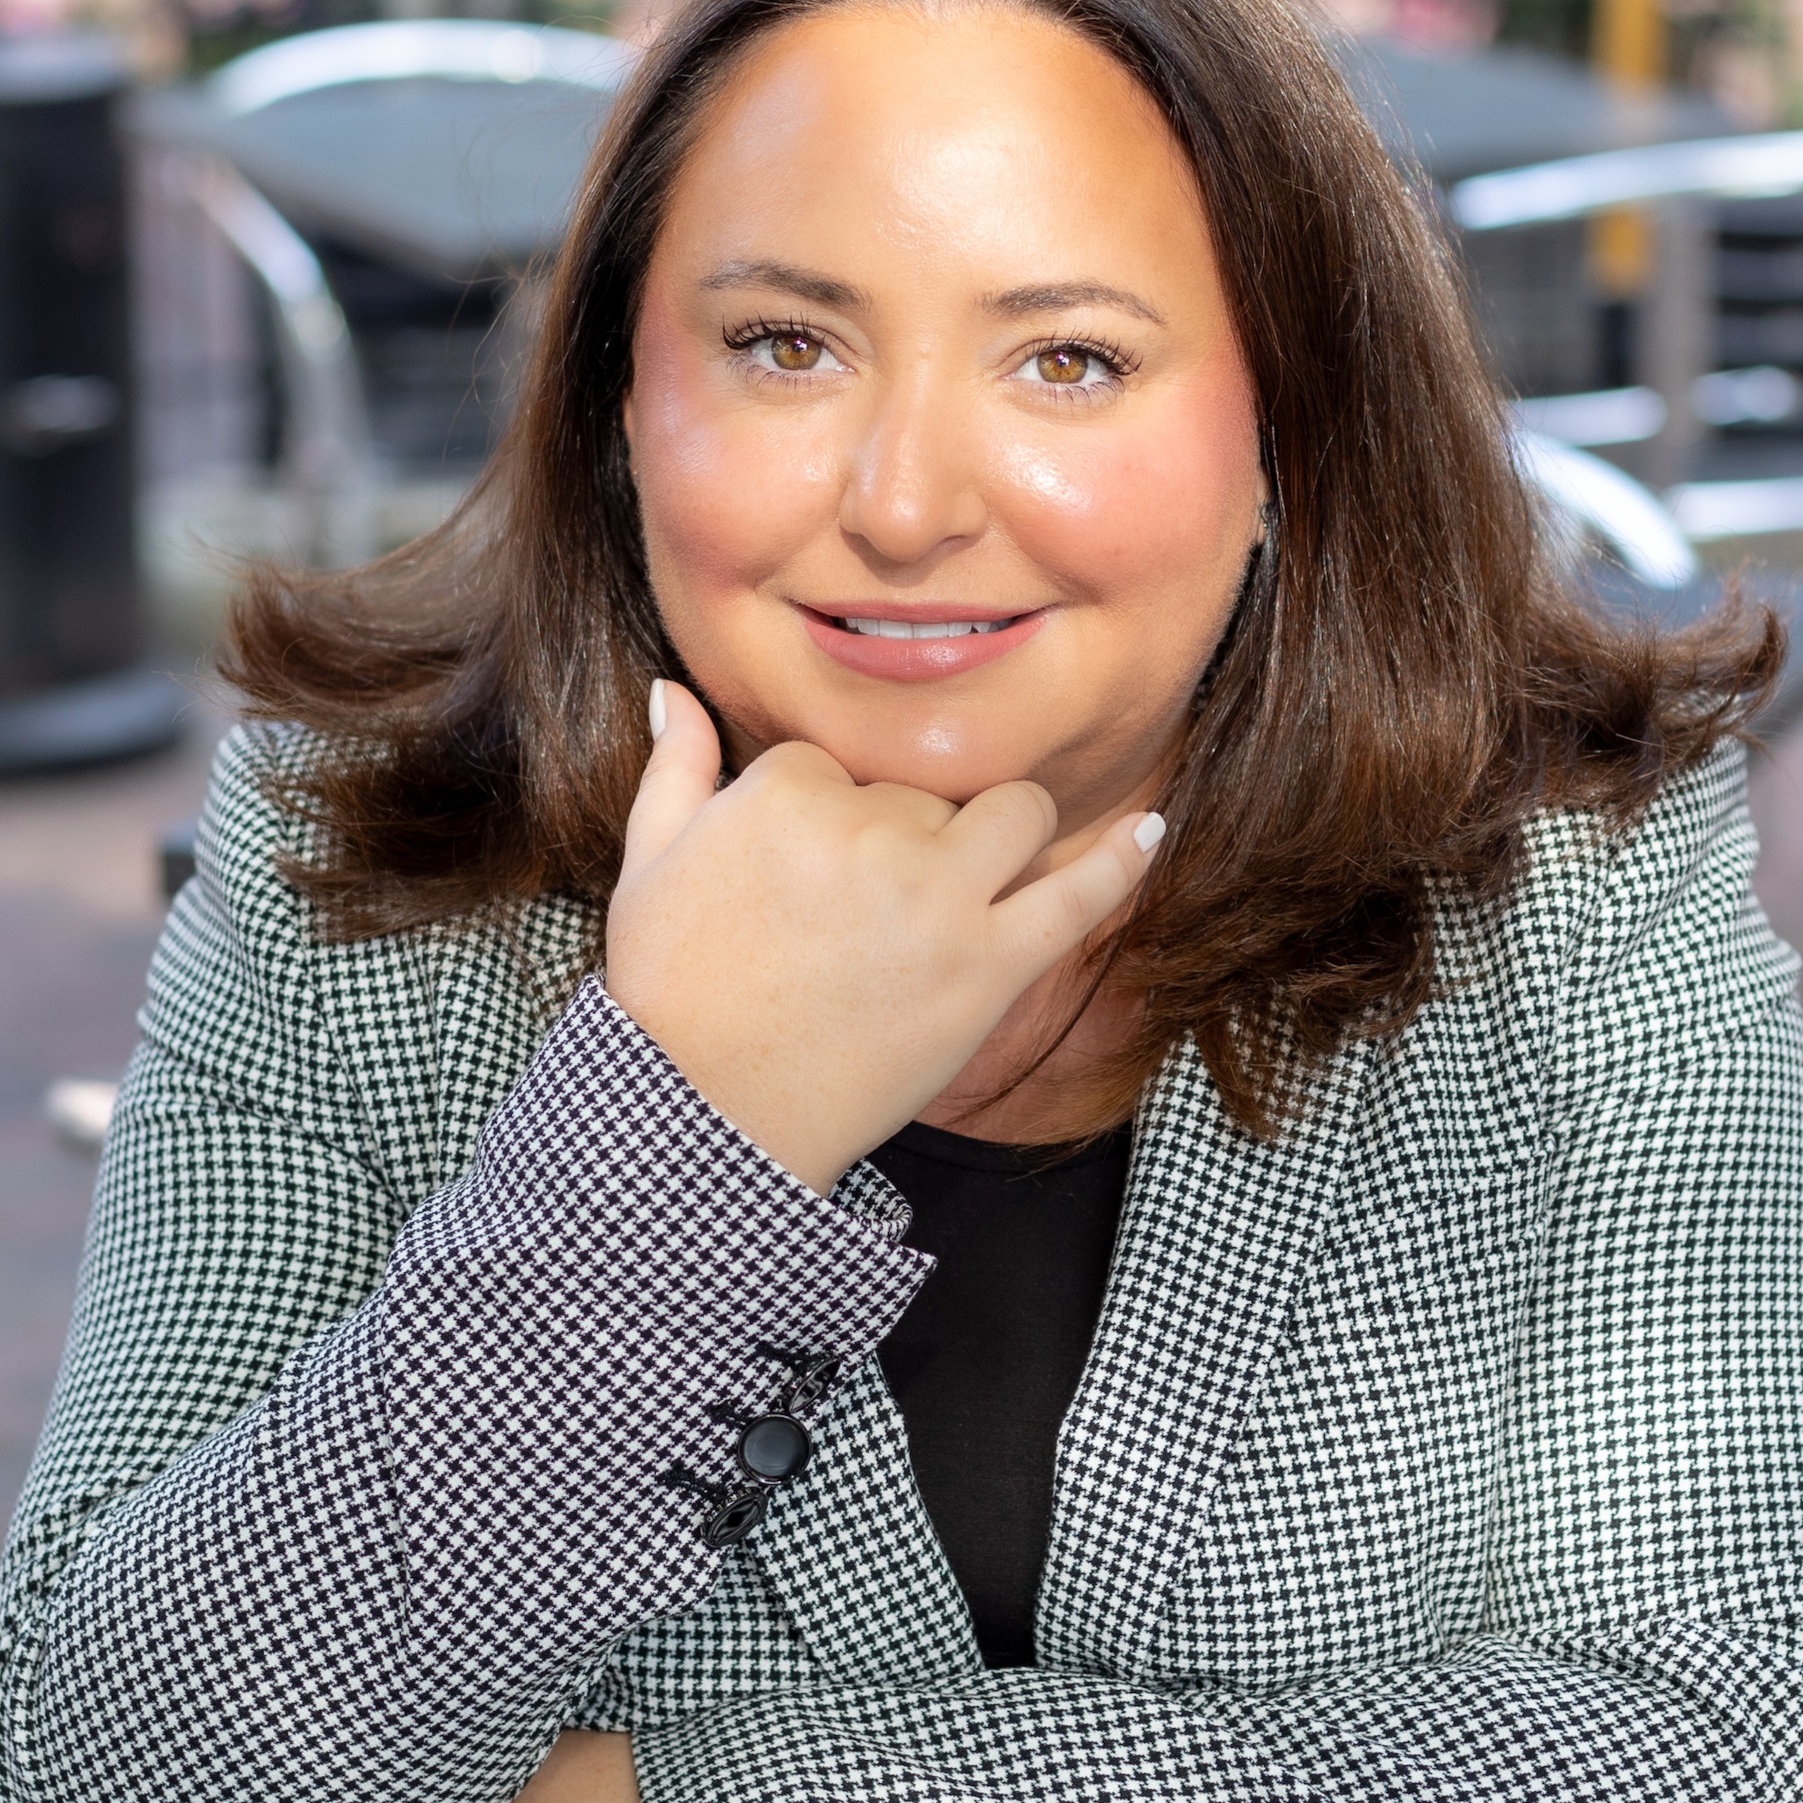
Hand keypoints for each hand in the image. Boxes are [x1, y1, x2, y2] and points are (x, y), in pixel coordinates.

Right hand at [605, 681, 1160, 1191]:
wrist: (705, 1114)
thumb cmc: (669, 994)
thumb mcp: (648, 865)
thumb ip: (675, 766)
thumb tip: (673, 688)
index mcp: (788, 791)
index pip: (842, 766)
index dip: (829, 822)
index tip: (803, 884)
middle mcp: (874, 832)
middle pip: (926, 795)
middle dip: (905, 838)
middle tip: (857, 919)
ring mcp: (940, 899)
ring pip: (1013, 815)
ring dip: (1002, 833)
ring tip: (965, 883)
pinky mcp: (989, 968)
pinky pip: (1079, 896)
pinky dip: (1123, 860)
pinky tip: (1154, 829)